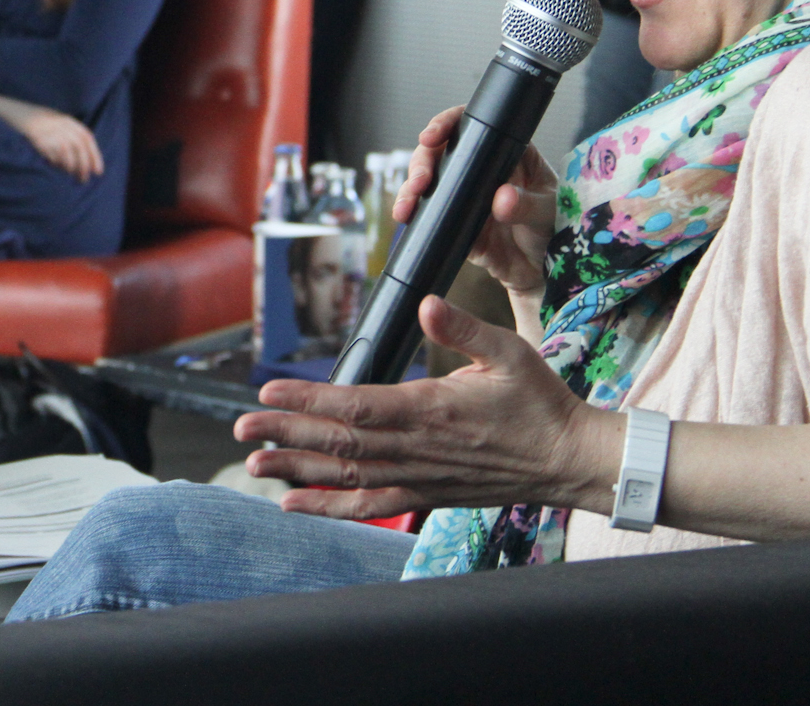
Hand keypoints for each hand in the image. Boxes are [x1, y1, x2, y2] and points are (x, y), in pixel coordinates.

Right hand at [14, 106, 103, 180]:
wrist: (9, 111)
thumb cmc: (31, 122)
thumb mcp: (52, 123)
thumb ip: (66, 134)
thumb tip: (81, 159)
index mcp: (66, 119)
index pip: (86, 137)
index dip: (94, 155)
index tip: (98, 171)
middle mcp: (59, 123)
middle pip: (79, 146)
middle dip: (84, 164)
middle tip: (83, 179)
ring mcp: (48, 129)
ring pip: (66, 151)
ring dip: (70, 166)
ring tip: (69, 176)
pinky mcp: (36, 137)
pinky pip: (51, 153)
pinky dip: (55, 162)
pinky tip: (53, 168)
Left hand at [235, 296, 615, 519]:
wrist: (568, 462)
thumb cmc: (540, 403)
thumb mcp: (510, 351)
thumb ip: (463, 328)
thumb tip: (427, 303)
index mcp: (432, 408)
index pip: (357, 404)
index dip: (310, 398)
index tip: (270, 389)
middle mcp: (418, 447)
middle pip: (340, 443)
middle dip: (287, 432)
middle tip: (241, 428)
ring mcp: (420, 476)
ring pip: (348, 476)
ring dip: (298, 470)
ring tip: (254, 464)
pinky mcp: (426, 495)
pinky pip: (371, 504)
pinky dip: (330, 507)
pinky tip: (296, 505)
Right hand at [397, 106, 557, 302]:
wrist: (544, 271)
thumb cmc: (556, 230)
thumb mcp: (549, 212)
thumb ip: (528, 205)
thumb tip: (501, 197)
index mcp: (506, 152)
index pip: (471, 126)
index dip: (446, 124)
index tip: (432, 136)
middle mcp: (480, 169)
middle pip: (440, 152)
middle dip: (422, 162)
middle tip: (421, 181)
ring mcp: (463, 195)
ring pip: (428, 182)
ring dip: (410, 191)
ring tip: (406, 209)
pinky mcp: (453, 222)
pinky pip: (428, 214)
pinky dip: (414, 215)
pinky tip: (408, 220)